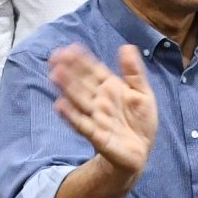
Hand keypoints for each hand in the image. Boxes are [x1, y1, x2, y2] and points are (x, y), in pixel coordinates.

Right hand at [51, 42, 158, 176]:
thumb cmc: (139, 120)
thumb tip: (126, 46)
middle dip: (70, 71)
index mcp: (109, 88)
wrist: (141, 150)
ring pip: (80, 100)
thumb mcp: (143, 92)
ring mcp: (97, 118)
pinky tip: (60, 106)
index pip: (93, 71)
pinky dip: (72, 116)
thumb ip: (134, 71)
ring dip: (67, 88)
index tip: (70, 47)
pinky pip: (83, 125)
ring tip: (55, 75)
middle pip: (82, 83)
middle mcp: (99, 101)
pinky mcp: (97, 136)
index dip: (82, 60)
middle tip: (55, 57)